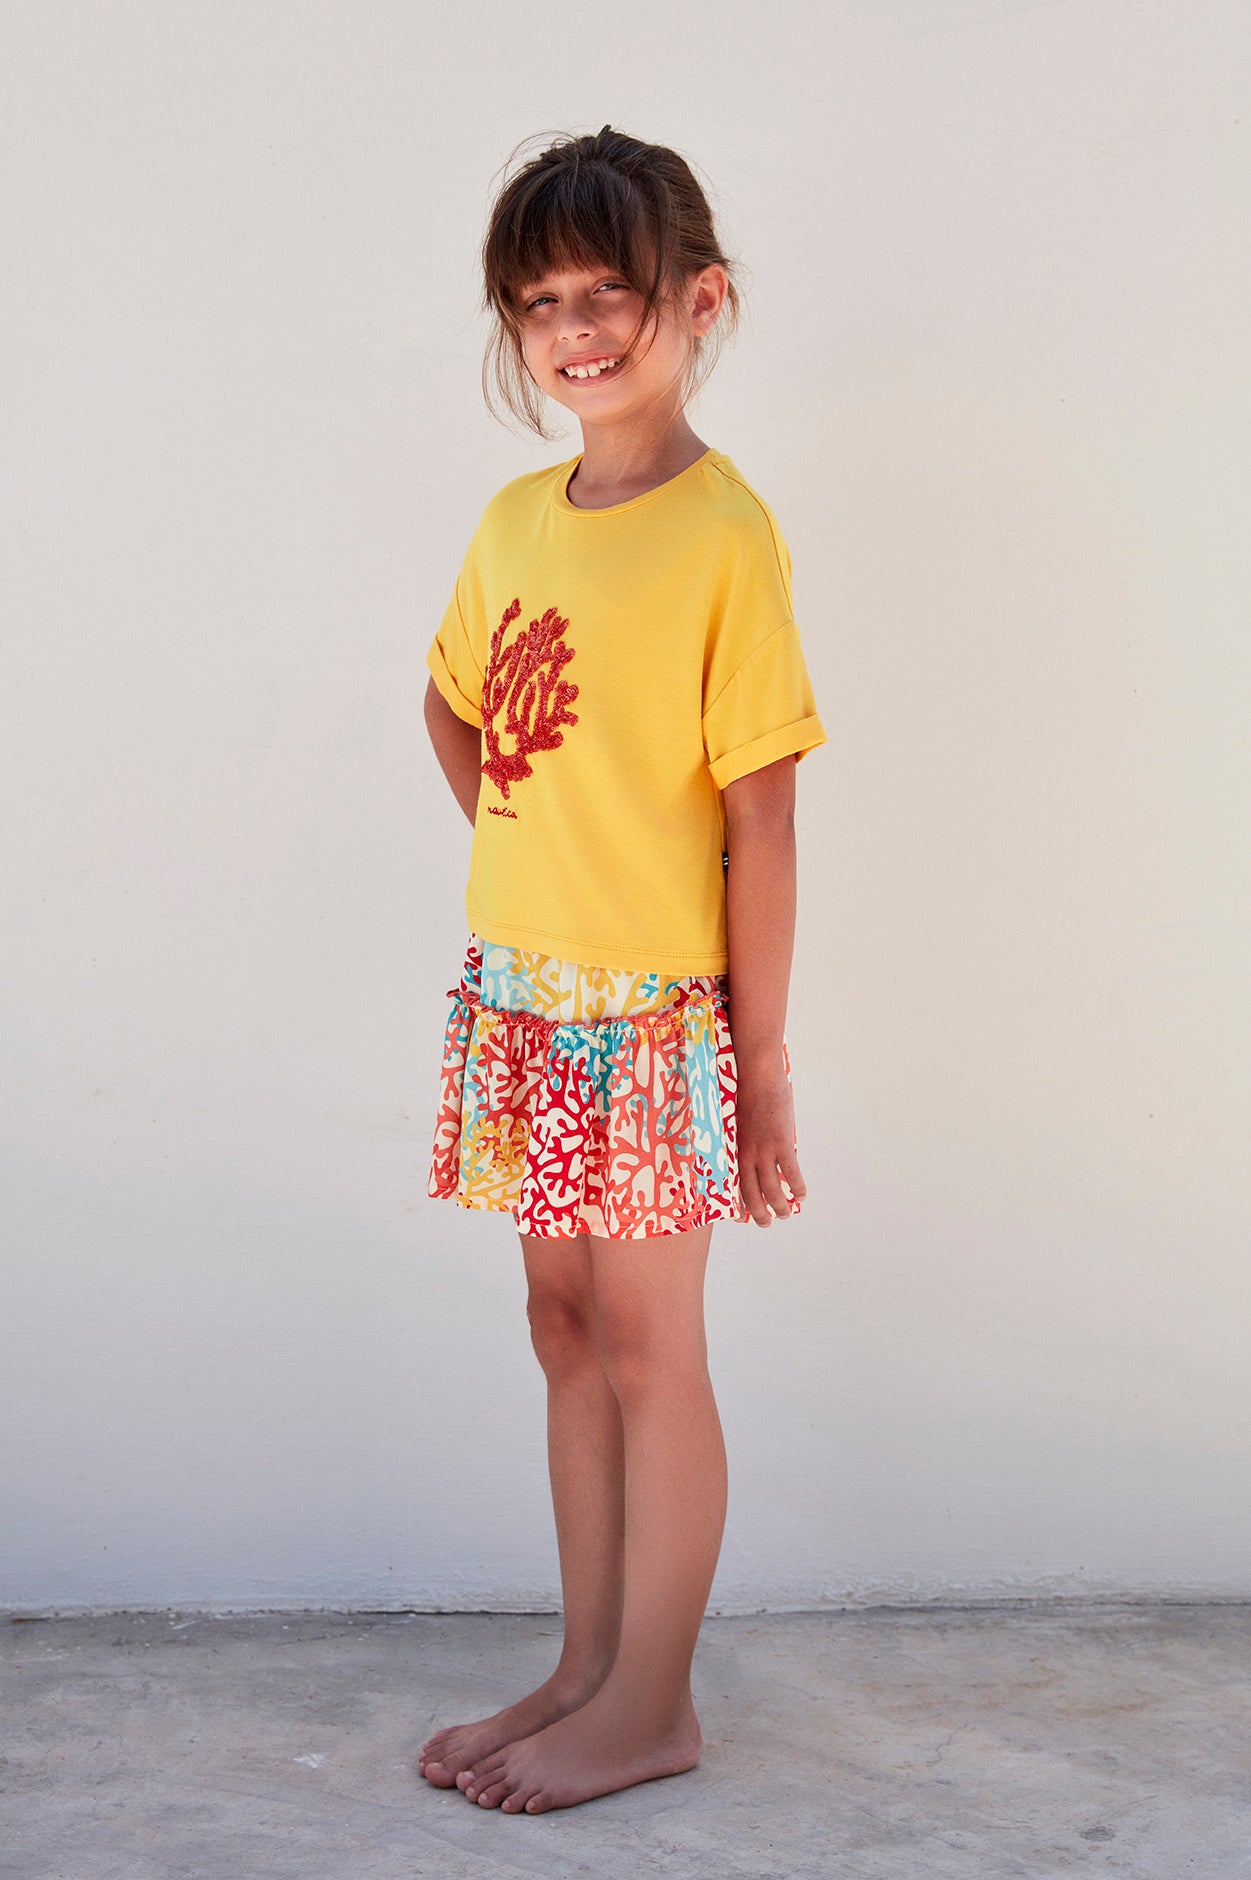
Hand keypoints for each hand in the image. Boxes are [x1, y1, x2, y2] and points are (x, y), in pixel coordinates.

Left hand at [734, 1060, 806, 1226]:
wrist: (757, 1078)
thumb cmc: (749, 1097)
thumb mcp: (742, 1126)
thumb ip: (749, 1145)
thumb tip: (760, 1159)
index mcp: (736, 1150)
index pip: (735, 1185)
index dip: (739, 1204)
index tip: (742, 1217)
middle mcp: (747, 1154)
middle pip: (752, 1193)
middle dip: (760, 1213)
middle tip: (767, 1223)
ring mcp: (764, 1149)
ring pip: (771, 1189)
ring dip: (780, 1206)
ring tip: (786, 1214)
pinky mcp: (781, 1142)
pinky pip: (791, 1172)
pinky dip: (797, 1186)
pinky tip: (802, 1194)